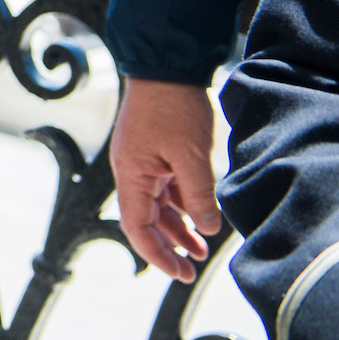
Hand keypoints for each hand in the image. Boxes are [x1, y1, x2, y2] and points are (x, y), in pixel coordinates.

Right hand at [109, 77, 220, 279]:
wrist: (166, 66)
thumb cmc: (175, 107)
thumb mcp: (192, 156)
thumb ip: (198, 195)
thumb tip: (206, 229)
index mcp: (132, 174)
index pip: (138, 227)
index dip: (158, 254)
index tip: (181, 273)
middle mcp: (132, 172)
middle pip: (145, 220)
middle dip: (168, 247)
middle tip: (192, 270)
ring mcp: (142, 162)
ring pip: (157, 206)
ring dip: (176, 228)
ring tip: (201, 249)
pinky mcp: (154, 152)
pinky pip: (165, 189)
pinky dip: (180, 206)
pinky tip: (199, 217)